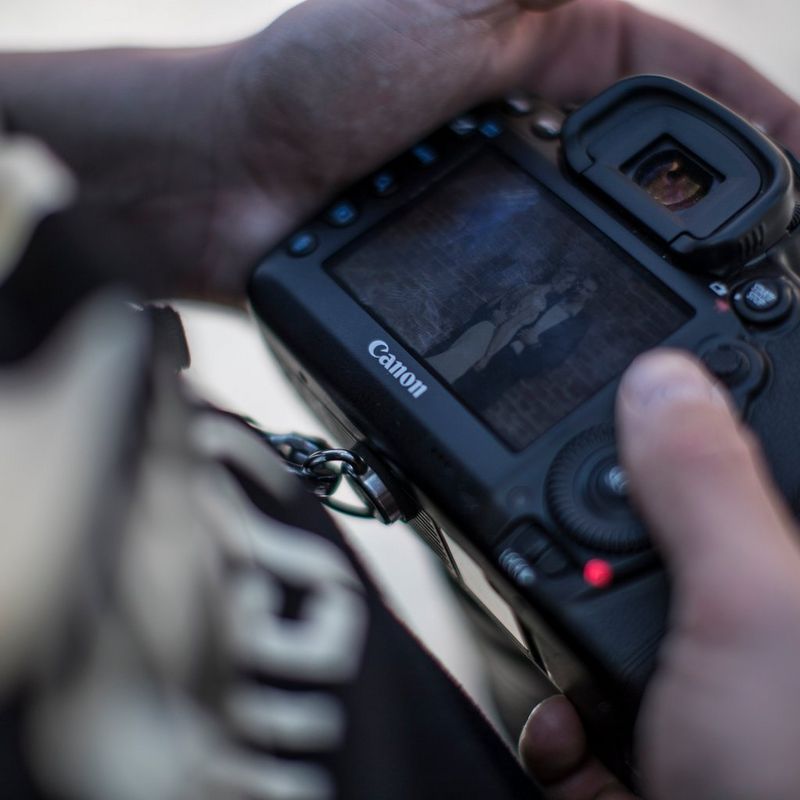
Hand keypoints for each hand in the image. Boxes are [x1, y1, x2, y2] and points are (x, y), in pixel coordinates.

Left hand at [2, 0, 799, 302]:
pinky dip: (583, 297)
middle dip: (715, 197)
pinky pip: (544, 282)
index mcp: (538, 50)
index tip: (799, 155)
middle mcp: (525, 127)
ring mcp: (499, 200)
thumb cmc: (324, 78)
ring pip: (602, 231)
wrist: (238, 178)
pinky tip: (615, 322)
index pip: (667, 77)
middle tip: (770, 245)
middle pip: (646, 163)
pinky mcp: (466, 262)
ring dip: (660, 259)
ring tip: (715, 294)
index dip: (741, 113)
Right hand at [520, 351, 799, 799]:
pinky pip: (595, 712)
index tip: (636, 387)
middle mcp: (760, 630)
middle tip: (600, 577)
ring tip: (584, 689)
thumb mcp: (750, 611)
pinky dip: (570, 732)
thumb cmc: (799, 783)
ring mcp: (713, 697)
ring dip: (574, 661)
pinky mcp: (665, 751)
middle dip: (603, 569)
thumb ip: (702, 486)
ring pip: (614, 633)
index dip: (694, 420)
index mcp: (788, 575)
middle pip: (661, 547)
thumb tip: (661, 380)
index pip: (748, 460)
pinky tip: (585, 752)